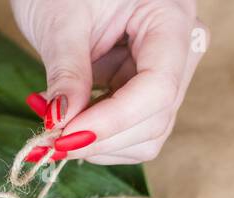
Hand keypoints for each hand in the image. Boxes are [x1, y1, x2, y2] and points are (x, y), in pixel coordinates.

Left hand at [11, 0, 205, 164]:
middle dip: (104, 136)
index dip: (115, 119)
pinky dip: (100, 135)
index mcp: (171, 19)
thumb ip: (66, 72)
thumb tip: (62, 122)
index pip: (158, 87)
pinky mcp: (148, 89)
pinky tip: (70, 122)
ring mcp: (168, 73)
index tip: (69, 135)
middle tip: (53, 142)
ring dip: (102, 143)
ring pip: (149, 133)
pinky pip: (134, 129)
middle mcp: (181, 50)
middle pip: (156, 117)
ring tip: (57, 129)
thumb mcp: (61, 19)